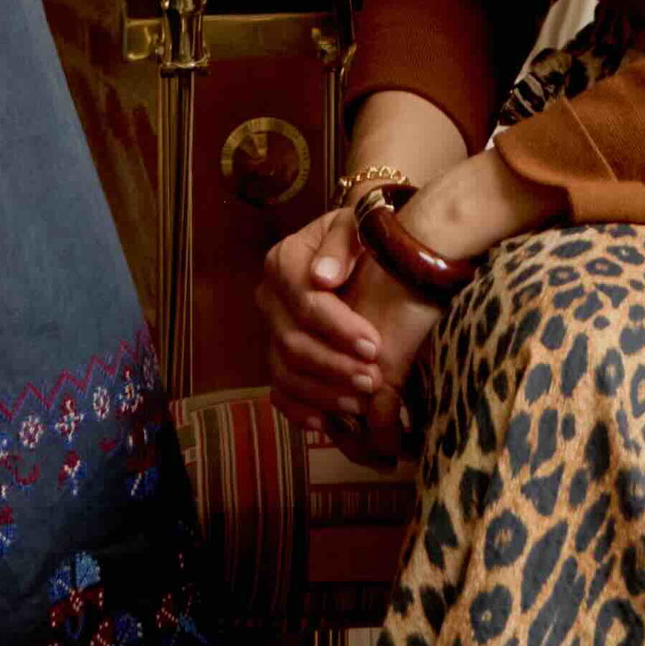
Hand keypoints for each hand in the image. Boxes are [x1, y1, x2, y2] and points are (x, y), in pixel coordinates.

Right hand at [261, 204, 439, 461]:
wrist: (362, 249)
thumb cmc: (365, 234)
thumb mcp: (359, 222)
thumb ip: (343, 242)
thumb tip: (323, 276)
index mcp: (284, 261)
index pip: (306, 302)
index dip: (339, 328)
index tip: (374, 345)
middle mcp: (270, 298)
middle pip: (292, 342)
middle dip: (334, 366)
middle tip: (372, 380)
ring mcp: (271, 330)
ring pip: (285, 372)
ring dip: (323, 392)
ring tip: (361, 402)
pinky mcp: (279, 356)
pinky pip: (279, 391)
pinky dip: (299, 410)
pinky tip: (326, 422)